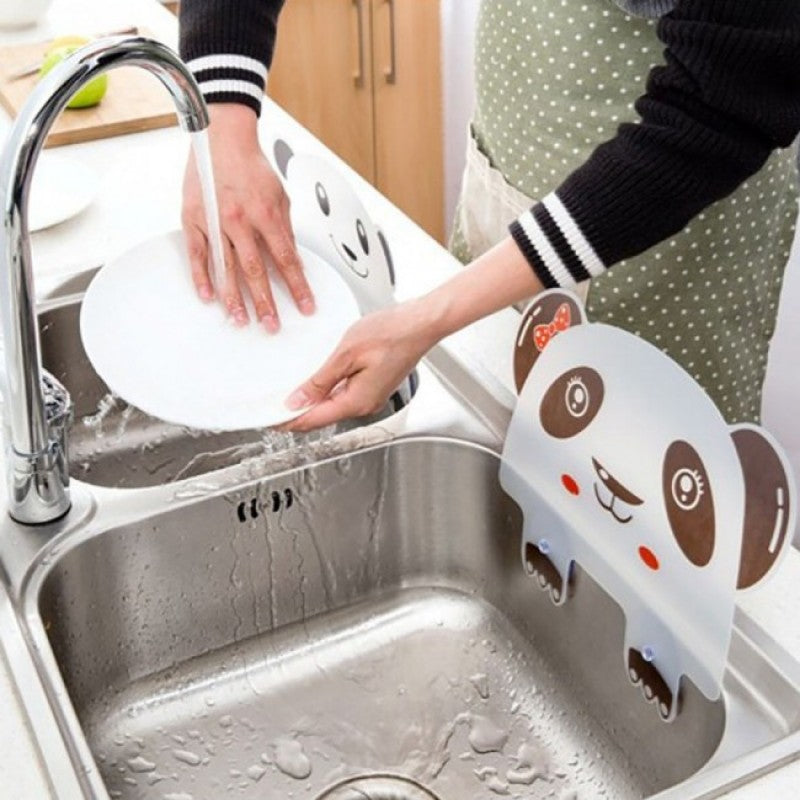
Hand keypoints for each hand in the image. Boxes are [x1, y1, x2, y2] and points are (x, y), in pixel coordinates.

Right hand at [182, 104, 314, 331]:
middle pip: (256, 270)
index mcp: (265, 214)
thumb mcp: (280, 196)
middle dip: (266, 301)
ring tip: (241, 319)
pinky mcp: (193, 218)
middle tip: (272, 325)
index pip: (286, 260)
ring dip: (234, 297)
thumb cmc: (251, 166)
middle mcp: (240, 220)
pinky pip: (197, 253)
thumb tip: (293, 260)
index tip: (305, 306)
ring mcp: (214, 220)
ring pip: (225, 267)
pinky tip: (208, 297)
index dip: (297, 286)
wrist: (222, 137)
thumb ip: (285, 230)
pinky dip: (201, 276)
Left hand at [282, 299, 441, 430]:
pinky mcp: (375, 387)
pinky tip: (317, 384)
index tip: (269, 419)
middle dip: (297, 415)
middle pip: (322, 417)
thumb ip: (319, 381)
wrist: (421, 324)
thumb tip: (298, 400)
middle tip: (272, 409)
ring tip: (289, 396)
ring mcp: (371, 397)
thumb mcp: (345, 354)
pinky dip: (326, 394)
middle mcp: (365, 405)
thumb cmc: (392, 333)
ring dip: (311, 403)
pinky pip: (344, 396)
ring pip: (333, 407)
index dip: (287, 421)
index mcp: (356, 401)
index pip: (312, 420)